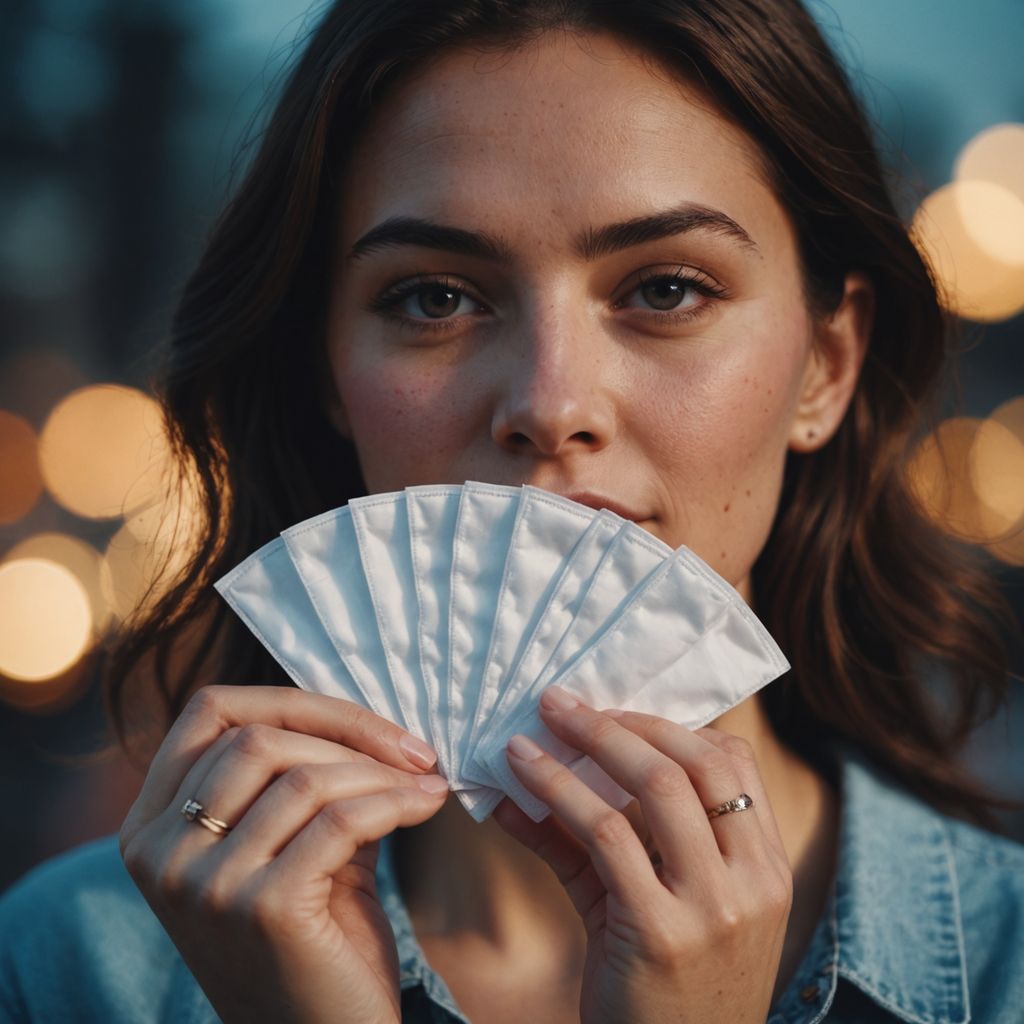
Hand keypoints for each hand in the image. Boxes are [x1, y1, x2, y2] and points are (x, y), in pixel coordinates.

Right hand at [119, 685, 448, 1023]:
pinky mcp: (261, 908)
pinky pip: (341, 820)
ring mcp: (204, 883)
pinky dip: (395, 801)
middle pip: (257, 738)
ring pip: (304, 777)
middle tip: (413, 754)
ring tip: (424, 782)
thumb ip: (303, 777)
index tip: (366, 723)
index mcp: (152, 824)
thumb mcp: (290, 843)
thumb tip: (366, 716)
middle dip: (349, 734)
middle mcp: (160, 851)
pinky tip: (428, 803)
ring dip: (380, 772)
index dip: (294, 703)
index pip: (211, 712)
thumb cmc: (314, 935)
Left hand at [494, 686, 792, 1023]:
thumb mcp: (658, 907)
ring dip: (587, 742)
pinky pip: (605, 835)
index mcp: (767, 868)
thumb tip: (532, 777)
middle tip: (561, 703)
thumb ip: (606, 839)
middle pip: (695, 761)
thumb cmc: (664, 989)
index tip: (613, 716)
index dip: (670, 727)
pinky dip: (558, 792)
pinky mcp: (661, 932)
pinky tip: (521, 776)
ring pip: (654, 786)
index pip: (734, 762)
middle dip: (622, 722)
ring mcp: (713, 907)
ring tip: (537, 723)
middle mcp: (753, 881)